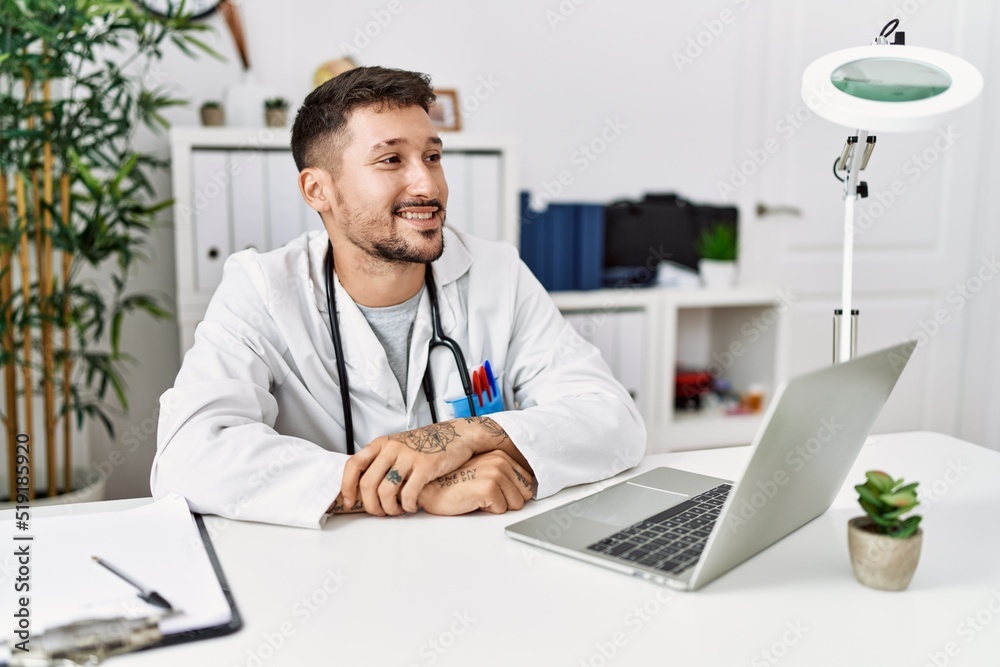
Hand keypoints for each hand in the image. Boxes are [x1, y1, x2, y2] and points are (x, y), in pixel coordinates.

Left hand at [341, 421, 477, 515]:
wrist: (458, 435)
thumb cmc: (427, 445)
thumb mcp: (399, 447)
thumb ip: (381, 462)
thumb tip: (363, 487)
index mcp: (381, 444)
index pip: (353, 465)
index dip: (347, 486)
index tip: (349, 501)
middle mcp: (392, 448)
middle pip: (367, 483)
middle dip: (370, 505)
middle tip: (379, 513)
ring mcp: (409, 456)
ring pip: (385, 491)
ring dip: (389, 509)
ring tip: (397, 511)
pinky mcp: (426, 466)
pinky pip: (408, 494)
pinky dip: (407, 506)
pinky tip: (411, 507)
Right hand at [418, 451, 534, 515]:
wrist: (431, 489)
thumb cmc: (454, 483)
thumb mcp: (483, 473)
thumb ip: (505, 477)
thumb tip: (525, 491)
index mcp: (500, 456)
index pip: (528, 483)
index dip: (511, 493)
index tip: (495, 492)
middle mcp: (500, 462)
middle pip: (525, 494)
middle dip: (507, 500)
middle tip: (485, 495)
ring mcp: (495, 473)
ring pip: (516, 504)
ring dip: (497, 505)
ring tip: (478, 497)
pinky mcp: (489, 487)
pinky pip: (501, 510)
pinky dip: (487, 510)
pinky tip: (473, 500)